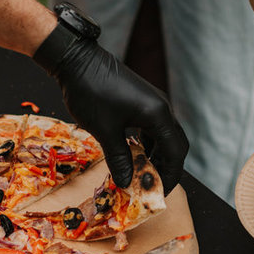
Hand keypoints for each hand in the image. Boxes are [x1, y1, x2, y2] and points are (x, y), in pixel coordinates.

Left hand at [34, 24, 187, 192]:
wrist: (78, 60)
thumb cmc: (91, 93)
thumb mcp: (105, 131)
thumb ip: (119, 158)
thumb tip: (126, 182)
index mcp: (158, 115)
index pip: (175, 153)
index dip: (170, 176)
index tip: (159, 193)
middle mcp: (162, 107)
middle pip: (175, 144)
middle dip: (167, 167)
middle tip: (153, 185)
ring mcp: (153, 102)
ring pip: (164, 135)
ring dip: (157, 155)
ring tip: (142, 173)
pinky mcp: (143, 100)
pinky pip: (153, 127)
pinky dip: (148, 143)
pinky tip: (134, 153)